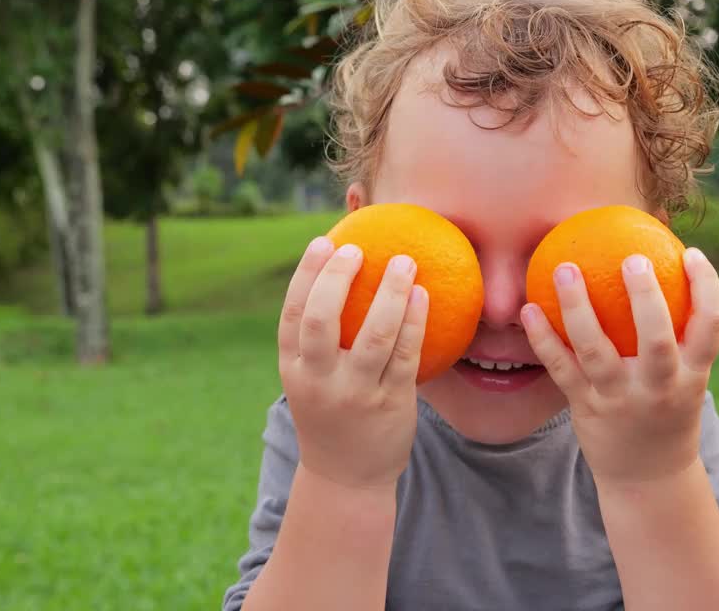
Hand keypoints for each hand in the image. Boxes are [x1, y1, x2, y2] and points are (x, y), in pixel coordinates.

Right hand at [277, 236, 428, 491]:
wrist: (347, 477)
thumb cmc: (333, 411)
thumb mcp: (313, 378)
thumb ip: (321, 337)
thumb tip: (343, 272)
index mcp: (295, 370)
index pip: (293, 315)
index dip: (306, 275)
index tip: (324, 242)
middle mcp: (320, 382)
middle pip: (321, 321)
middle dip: (336, 279)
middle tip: (358, 249)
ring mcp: (356, 395)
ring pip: (373, 336)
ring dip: (391, 294)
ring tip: (406, 262)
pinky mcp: (391, 404)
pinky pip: (407, 355)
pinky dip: (416, 322)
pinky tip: (425, 295)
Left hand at [521, 248, 718, 484]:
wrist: (649, 478)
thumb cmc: (667, 410)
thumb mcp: (687, 378)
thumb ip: (679, 335)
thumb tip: (661, 268)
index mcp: (693, 376)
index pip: (711, 325)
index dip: (706, 286)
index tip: (690, 252)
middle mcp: (660, 388)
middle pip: (657, 339)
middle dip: (646, 298)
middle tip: (632, 258)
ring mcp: (620, 399)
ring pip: (596, 350)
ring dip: (577, 308)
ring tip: (565, 269)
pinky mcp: (586, 407)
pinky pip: (561, 368)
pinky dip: (542, 338)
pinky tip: (529, 308)